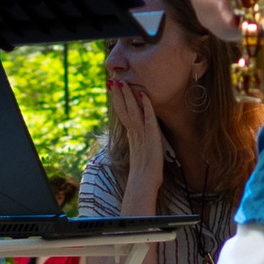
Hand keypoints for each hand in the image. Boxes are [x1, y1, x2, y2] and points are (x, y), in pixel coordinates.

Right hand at [106, 67, 166, 201]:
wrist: (144, 184)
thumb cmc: (144, 172)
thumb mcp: (141, 153)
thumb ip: (138, 143)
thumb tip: (137, 137)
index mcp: (132, 135)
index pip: (123, 114)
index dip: (117, 100)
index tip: (112, 89)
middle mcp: (134, 132)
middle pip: (124, 109)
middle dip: (118, 94)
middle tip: (112, 80)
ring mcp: (141, 134)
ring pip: (132, 111)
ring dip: (128, 96)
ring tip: (121, 83)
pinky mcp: (151, 137)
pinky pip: (148, 118)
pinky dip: (146, 106)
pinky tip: (143, 96)